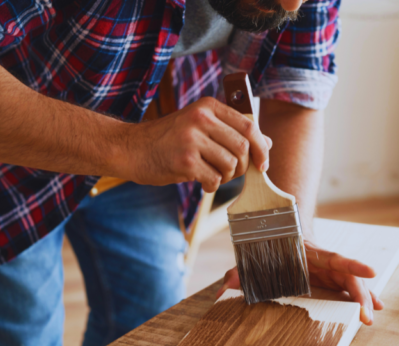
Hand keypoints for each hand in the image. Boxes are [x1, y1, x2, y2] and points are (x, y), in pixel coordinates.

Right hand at [115, 97, 270, 191]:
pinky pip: (214, 179)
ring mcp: (192, 139)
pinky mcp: (184, 161)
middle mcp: (201, 118)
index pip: (249, 125)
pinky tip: (200, 182)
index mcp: (208, 107)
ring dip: (226, 177)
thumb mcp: (200, 126)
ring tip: (211, 174)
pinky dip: (212, 186)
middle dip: (243, 166)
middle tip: (230, 172)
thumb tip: (267, 143)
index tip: (263, 163)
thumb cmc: (168, 140)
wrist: (131, 148)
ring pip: (231, 165)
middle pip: (243, 147)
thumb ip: (232, 132)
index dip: (261, 147)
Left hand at [217, 238, 382, 325]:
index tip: (372, 271)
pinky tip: (374, 309)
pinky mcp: (330, 278)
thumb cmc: (268, 248)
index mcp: (310, 253)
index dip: (354, 265)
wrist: (278, 233)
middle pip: (348, 277)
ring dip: (364, 300)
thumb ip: (240, 272)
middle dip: (360, 295)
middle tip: (366, 316)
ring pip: (352, 284)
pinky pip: (349, 288)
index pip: (336, 258)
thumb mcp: (253, 258)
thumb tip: (222, 289)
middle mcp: (325, 261)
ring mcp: (330, 270)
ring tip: (370, 318)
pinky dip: (362, 297)